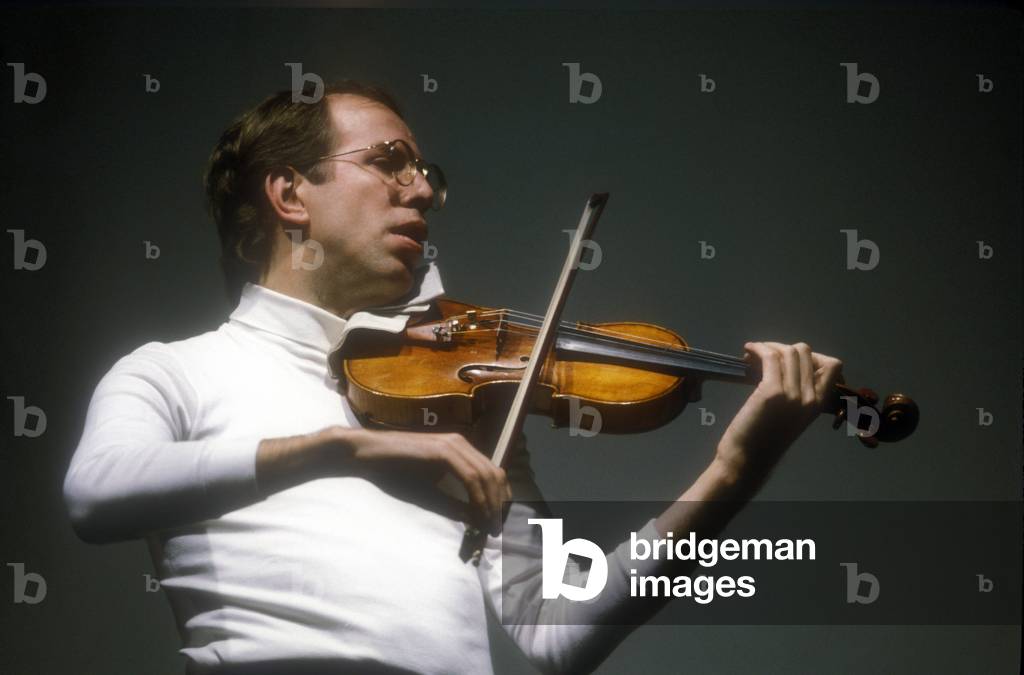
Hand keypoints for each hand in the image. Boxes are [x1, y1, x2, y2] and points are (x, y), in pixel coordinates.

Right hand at [326, 427, 510, 534]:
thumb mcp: (429, 492)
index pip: (491, 472)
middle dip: (500, 503)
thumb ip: (453, 503)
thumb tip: (475, 520)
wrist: (367, 455)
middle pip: (494, 474)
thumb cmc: (393, 472)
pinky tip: (479, 514)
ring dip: (492, 503)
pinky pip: (469, 477)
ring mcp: (452, 445)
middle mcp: (460, 444)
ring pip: (486, 475)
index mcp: (459, 450)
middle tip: (499, 528)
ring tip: (491, 526)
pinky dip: (478, 497)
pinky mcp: (442, 451)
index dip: (500, 497)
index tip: (499, 520)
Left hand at [714, 341, 843, 485]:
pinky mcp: (772, 392)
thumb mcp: (792, 415)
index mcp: (819, 404)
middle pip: (805, 351)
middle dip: (782, 347)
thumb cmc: (764, 439)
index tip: (788, 360)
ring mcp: (793, 394)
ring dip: (767, 346)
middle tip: (763, 357)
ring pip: (788, 351)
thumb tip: (786, 362)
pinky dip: (758, 348)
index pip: (833, 365)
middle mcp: (811, 398)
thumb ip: (797, 393)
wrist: (747, 459)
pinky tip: (748, 351)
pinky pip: (770, 356)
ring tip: (752, 356)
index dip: (811, 355)